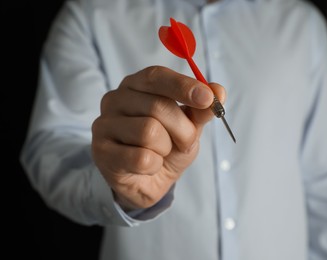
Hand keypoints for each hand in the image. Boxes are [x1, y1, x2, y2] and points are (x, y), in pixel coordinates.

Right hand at [91, 66, 224, 209]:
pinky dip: (154, 165)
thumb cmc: (167, 147)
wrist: (148, 181)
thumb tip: (219, 91)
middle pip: (158, 106)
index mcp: (136, 85)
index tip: (207, 98)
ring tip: (162, 153)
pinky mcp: (101, 151)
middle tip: (186, 142)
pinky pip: (141, 157)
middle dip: (183, 129)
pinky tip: (149, 166)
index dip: (183, 86)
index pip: (156, 76)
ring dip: (167, 148)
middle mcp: (115, 99)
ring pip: (149, 132)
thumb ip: (201, 110)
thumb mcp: (189, 127)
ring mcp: (104, 124)